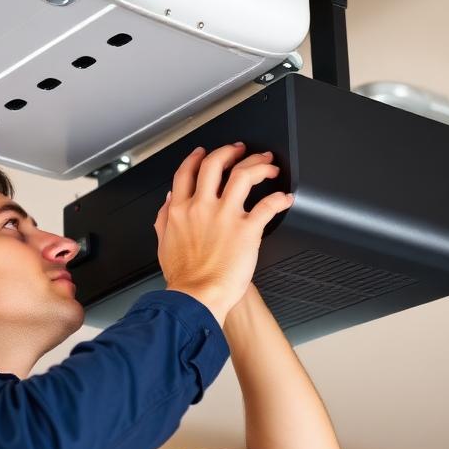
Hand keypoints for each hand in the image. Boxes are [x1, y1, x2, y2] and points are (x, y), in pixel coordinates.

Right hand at [153, 143, 293, 325]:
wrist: (197, 297)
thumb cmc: (185, 279)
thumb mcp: (164, 244)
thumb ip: (165, 218)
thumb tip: (169, 200)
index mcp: (180, 210)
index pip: (186, 173)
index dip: (196, 157)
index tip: (203, 152)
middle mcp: (202, 207)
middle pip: (215, 164)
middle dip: (230, 151)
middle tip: (242, 150)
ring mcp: (225, 215)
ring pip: (243, 175)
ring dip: (258, 165)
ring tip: (268, 165)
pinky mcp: (247, 229)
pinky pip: (268, 204)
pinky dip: (279, 198)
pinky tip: (284, 198)